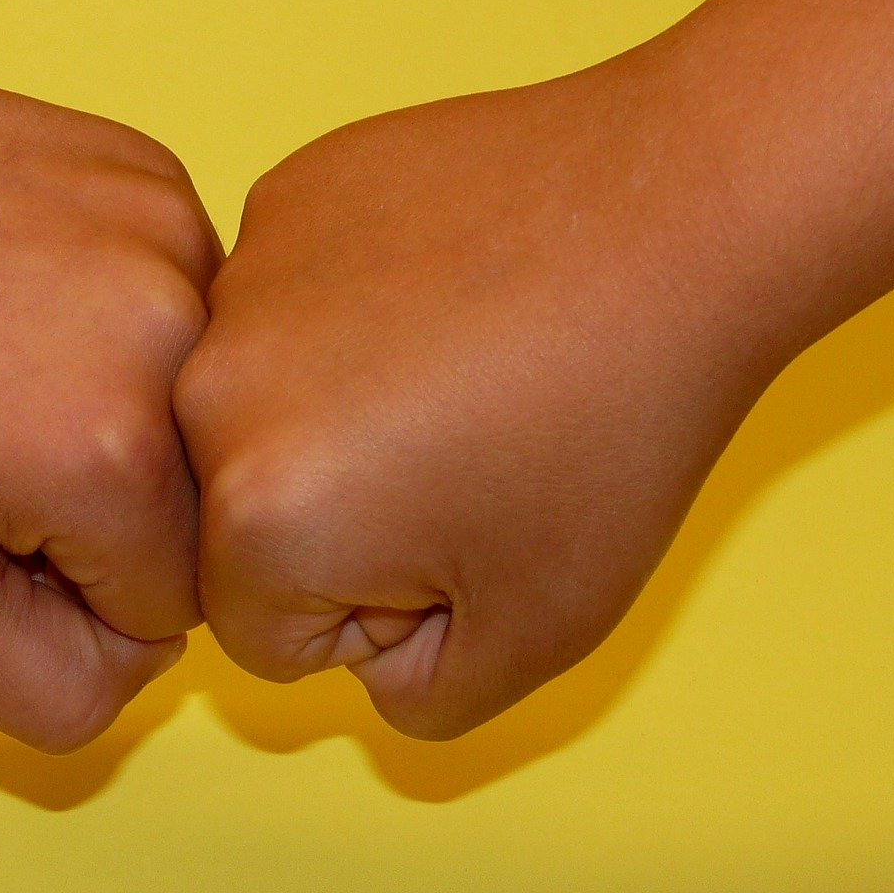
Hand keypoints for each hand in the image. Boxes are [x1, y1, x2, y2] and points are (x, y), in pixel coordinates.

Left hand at [0, 51, 219, 750]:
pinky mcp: (154, 175)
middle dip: (103, 501)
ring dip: (122, 402)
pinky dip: (116, 311)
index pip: (173, 606)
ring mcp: (173, 235)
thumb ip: (48, 692)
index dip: (68, 584)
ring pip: (196, 396)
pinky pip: (180, 296)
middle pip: (198, 501)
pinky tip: (18, 285)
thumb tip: (143, 660)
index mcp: (123, 459)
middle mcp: (180, 338)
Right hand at [174, 48, 782, 738]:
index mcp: (256, 517)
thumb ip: (418, 698)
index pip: (262, 632)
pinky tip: (455, 286)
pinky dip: (356, 307)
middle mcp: (211, 392)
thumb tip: (365, 656)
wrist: (682, 213)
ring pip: (265, 401)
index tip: (467, 536)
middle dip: (343, 513)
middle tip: (473, 454)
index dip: (375, 614)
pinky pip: (292, 300)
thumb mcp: (537, 637)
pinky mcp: (288, 193)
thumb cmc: (615, 429)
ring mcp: (244, 276)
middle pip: (245, 514)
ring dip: (340, 408)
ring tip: (472, 364)